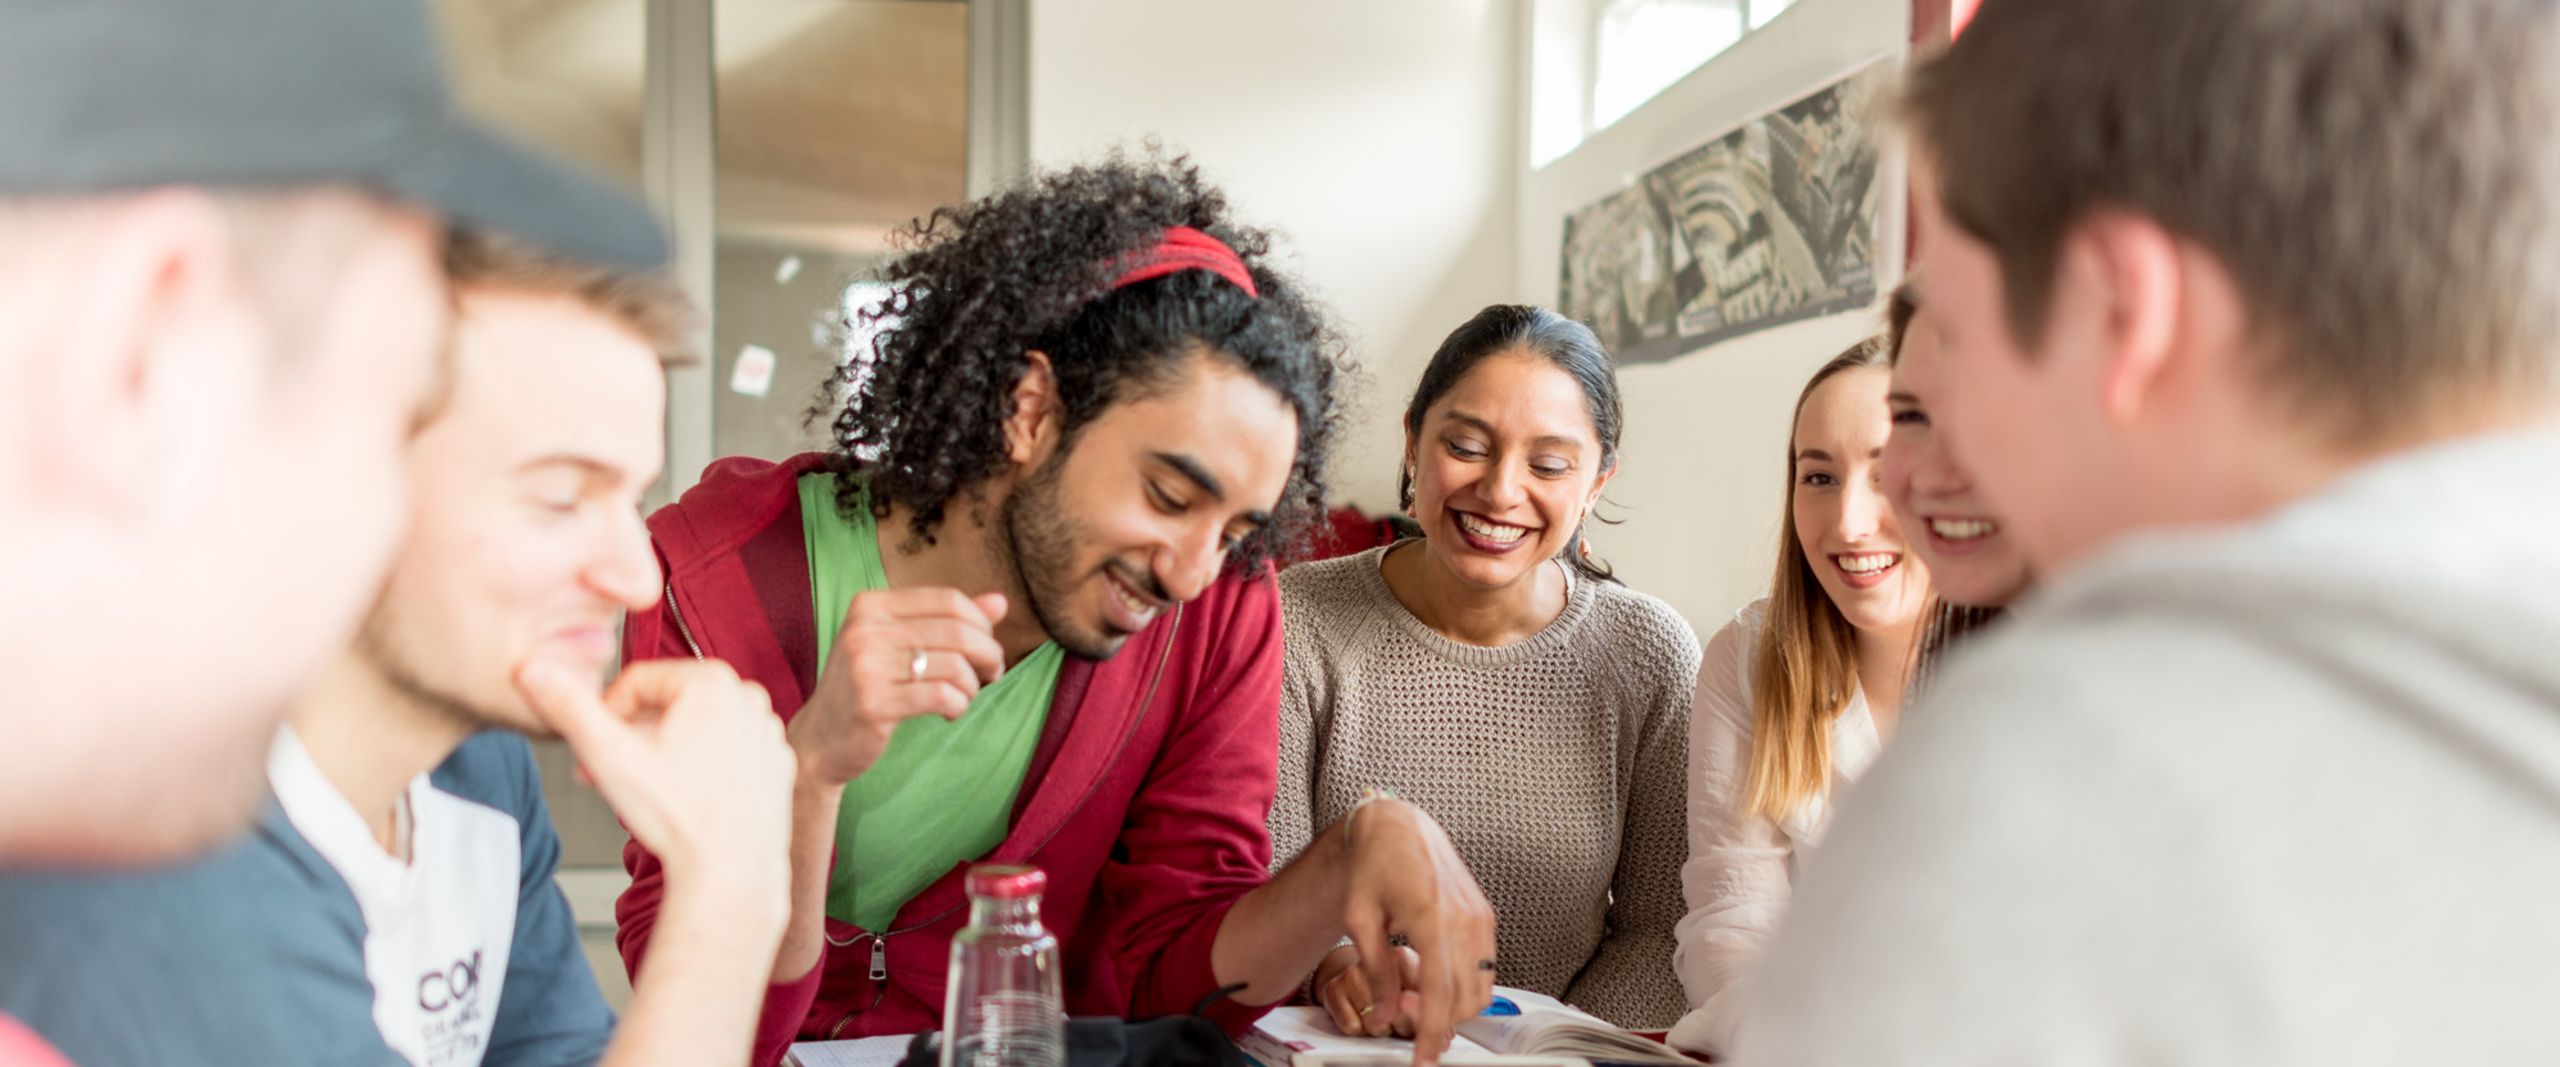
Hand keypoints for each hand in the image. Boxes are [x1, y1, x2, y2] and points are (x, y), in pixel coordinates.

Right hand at [518, 659, 795, 917]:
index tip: (595, 755)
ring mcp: (768, 730)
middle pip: (668, 705)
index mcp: (712, 681)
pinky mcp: (776, 761)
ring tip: (645, 792)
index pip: (636, 682)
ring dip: (663, 752)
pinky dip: (701, 768)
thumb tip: (531, 670)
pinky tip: (685, 799)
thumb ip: (569, 709)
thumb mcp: (609, 756)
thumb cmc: (676, 816)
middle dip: (632, 737)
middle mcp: (749, 696)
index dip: (606, 717)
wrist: (731, 873)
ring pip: (696, 728)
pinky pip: (725, 752)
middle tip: (607, 776)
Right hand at [787, 588, 1008, 788]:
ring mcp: (865, 666)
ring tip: (963, 698)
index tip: (987, 648)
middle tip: (992, 674)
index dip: (981, 624)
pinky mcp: (872, 703)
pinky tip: (950, 712)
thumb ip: (949, 621)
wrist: (819, 740)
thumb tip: (1001, 602)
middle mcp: (865, 629)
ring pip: (954, 665)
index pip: (948, 599)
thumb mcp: (900, 645)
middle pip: (957, 631)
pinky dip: (958, 705)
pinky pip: (942, 696)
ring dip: (972, 686)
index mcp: (870, 605)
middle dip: (988, 655)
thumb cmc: (867, 687)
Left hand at [1337, 800, 1496, 1064]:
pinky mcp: (1485, 915)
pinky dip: (1465, 985)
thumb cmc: (1373, 866)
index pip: (1440, 991)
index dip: (1432, 1033)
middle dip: (1440, 1021)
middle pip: (1465, 997)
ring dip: (1454, 1007)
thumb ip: (1376, 972)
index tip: (1424, 1060)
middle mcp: (1464, 917)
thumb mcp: (1360, 919)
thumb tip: (1383, 1016)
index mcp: (1431, 916)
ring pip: (1481, 988)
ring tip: (1419, 998)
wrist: (1398, 827)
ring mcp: (1480, 916)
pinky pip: (1486, 967)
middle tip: (1405, 1016)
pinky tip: (1436, 980)